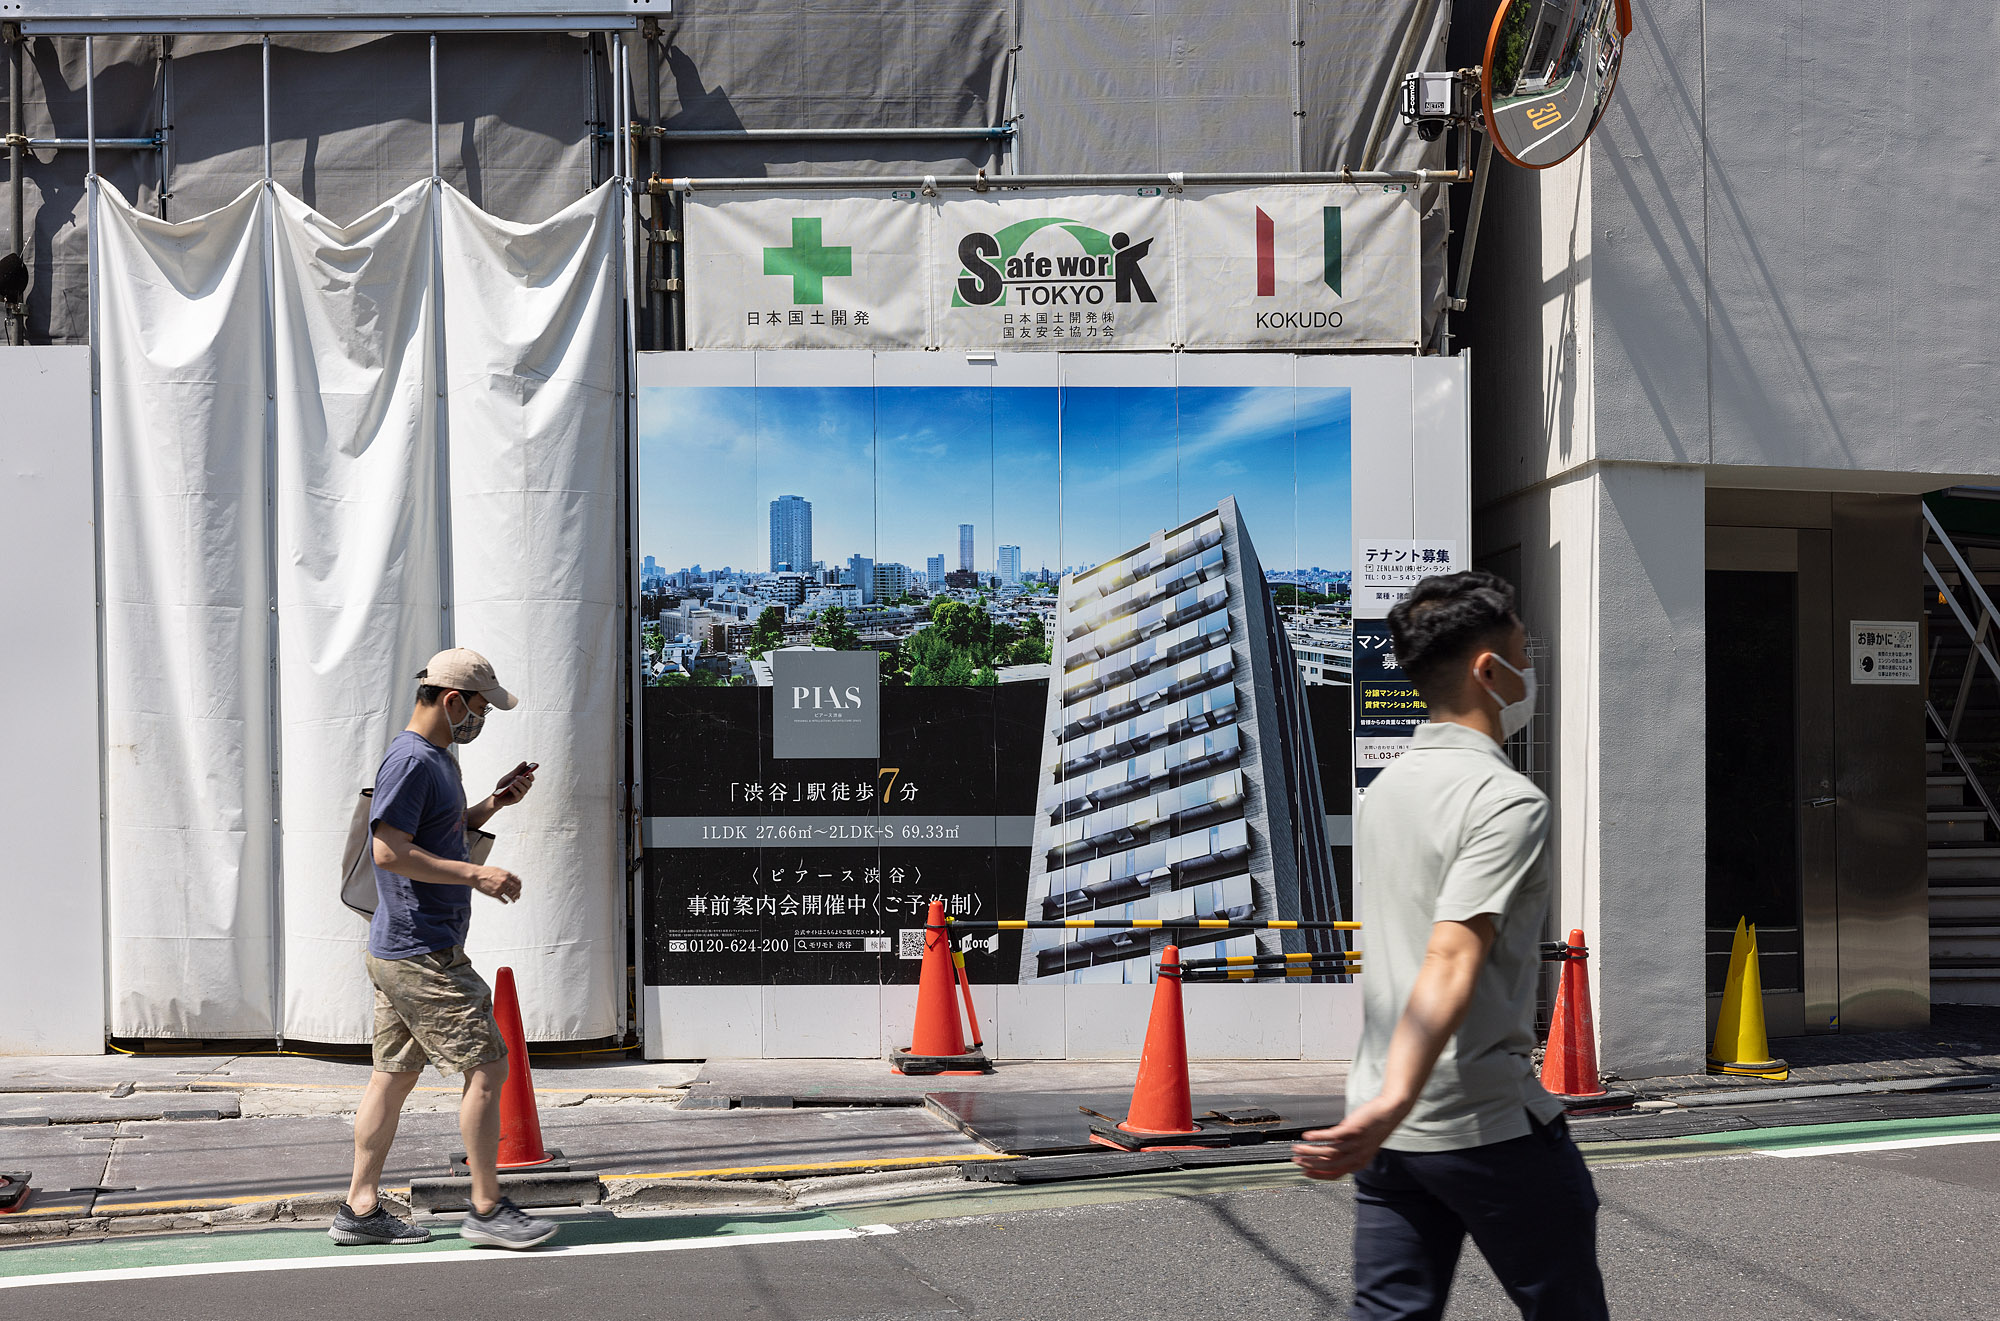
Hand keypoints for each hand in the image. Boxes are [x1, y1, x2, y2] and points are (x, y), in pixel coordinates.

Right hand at [472, 866, 522, 903]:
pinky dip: (506, 902)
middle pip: (516, 890)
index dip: (519, 887)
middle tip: (518, 897)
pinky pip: (503, 899)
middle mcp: (504, 881)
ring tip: (514, 901)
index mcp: (506, 875)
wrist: (476, 875)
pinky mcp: (494, 893)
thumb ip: (507, 874)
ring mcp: (500, 887)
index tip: (519, 889)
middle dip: (518, 894)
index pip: (518, 882)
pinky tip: (506, 902)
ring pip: (511, 895)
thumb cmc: (486, 872)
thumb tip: (516, 877)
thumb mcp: (499, 870)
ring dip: (513, 899)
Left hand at [492, 762, 535, 806]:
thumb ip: (518, 770)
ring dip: (519, 785)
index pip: (531, 779)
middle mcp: (523, 789)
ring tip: (513, 782)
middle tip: (517, 777)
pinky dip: (514, 790)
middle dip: (524, 780)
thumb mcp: (510, 776)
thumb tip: (525, 762)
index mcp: (523, 783)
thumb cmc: (503, 786)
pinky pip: (518, 795)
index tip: (529, 772)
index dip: (532, 776)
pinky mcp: (516, 799)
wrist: (495, 795)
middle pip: (529, 784)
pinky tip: (510, 787)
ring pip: (524, 790)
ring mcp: (520, 795)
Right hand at [1291, 1095, 1409, 1181]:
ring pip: (1328, 1151)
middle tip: (1297, 1161)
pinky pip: (1331, 1136)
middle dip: (1310, 1164)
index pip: (1335, 1174)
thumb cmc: (1375, 1127)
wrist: (1390, 1112)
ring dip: (1309, 1151)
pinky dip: (1317, 1136)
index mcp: (1359, 1163)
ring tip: (1297, 1148)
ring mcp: (1355, 1143)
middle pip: (1329, 1165)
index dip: (1317, 1175)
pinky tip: (1307, 1135)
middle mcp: (1357, 1156)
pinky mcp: (1353, 1129)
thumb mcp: (1362, 1145)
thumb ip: (1346, 1152)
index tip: (1304, 1173)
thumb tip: (1325, 1154)